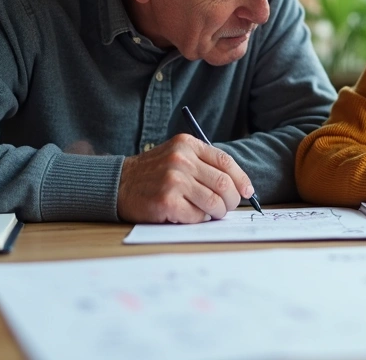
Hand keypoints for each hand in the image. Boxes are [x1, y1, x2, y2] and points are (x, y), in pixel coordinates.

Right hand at [116, 134, 254, 223]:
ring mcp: (173, 180)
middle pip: (224, 184)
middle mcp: (181, 160)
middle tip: (226, 208)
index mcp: (187, 145)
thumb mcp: (177, 156)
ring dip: (216, 213)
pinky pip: (197, 216)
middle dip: (231, 201)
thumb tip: (239, 187)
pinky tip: (188, 215)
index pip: (226, 162)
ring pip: (214, 203)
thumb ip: (204, 164)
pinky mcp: (166, 201)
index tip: (247, 192)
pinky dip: (198, 220)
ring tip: (208, 213)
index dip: (242, 180)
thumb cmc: (153, 174)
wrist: (118, 184)